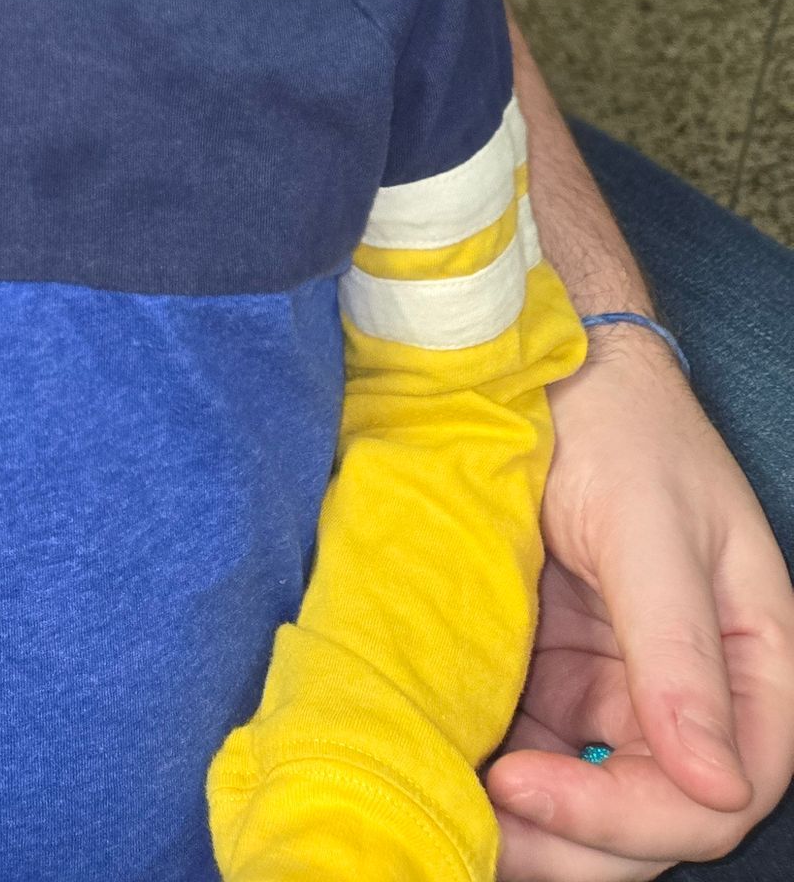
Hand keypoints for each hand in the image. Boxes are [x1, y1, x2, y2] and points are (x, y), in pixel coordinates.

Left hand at [488, 327, 793, 877]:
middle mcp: (691, 692)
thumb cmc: (615, 420)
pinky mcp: (552, 676)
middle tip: (476, 825)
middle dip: (574, 846)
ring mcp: (618, 689)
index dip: (632, 816)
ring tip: (446, 811)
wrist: (541, 357)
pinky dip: (495, 782)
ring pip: (592, 807)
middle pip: (658, 822)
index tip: (524, 781)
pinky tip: (439, 772)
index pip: (725, 791)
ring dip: (530, 833)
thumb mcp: (646, 522)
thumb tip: (717, 782)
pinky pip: (536, 756)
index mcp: (751, 661)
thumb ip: (678, 649)